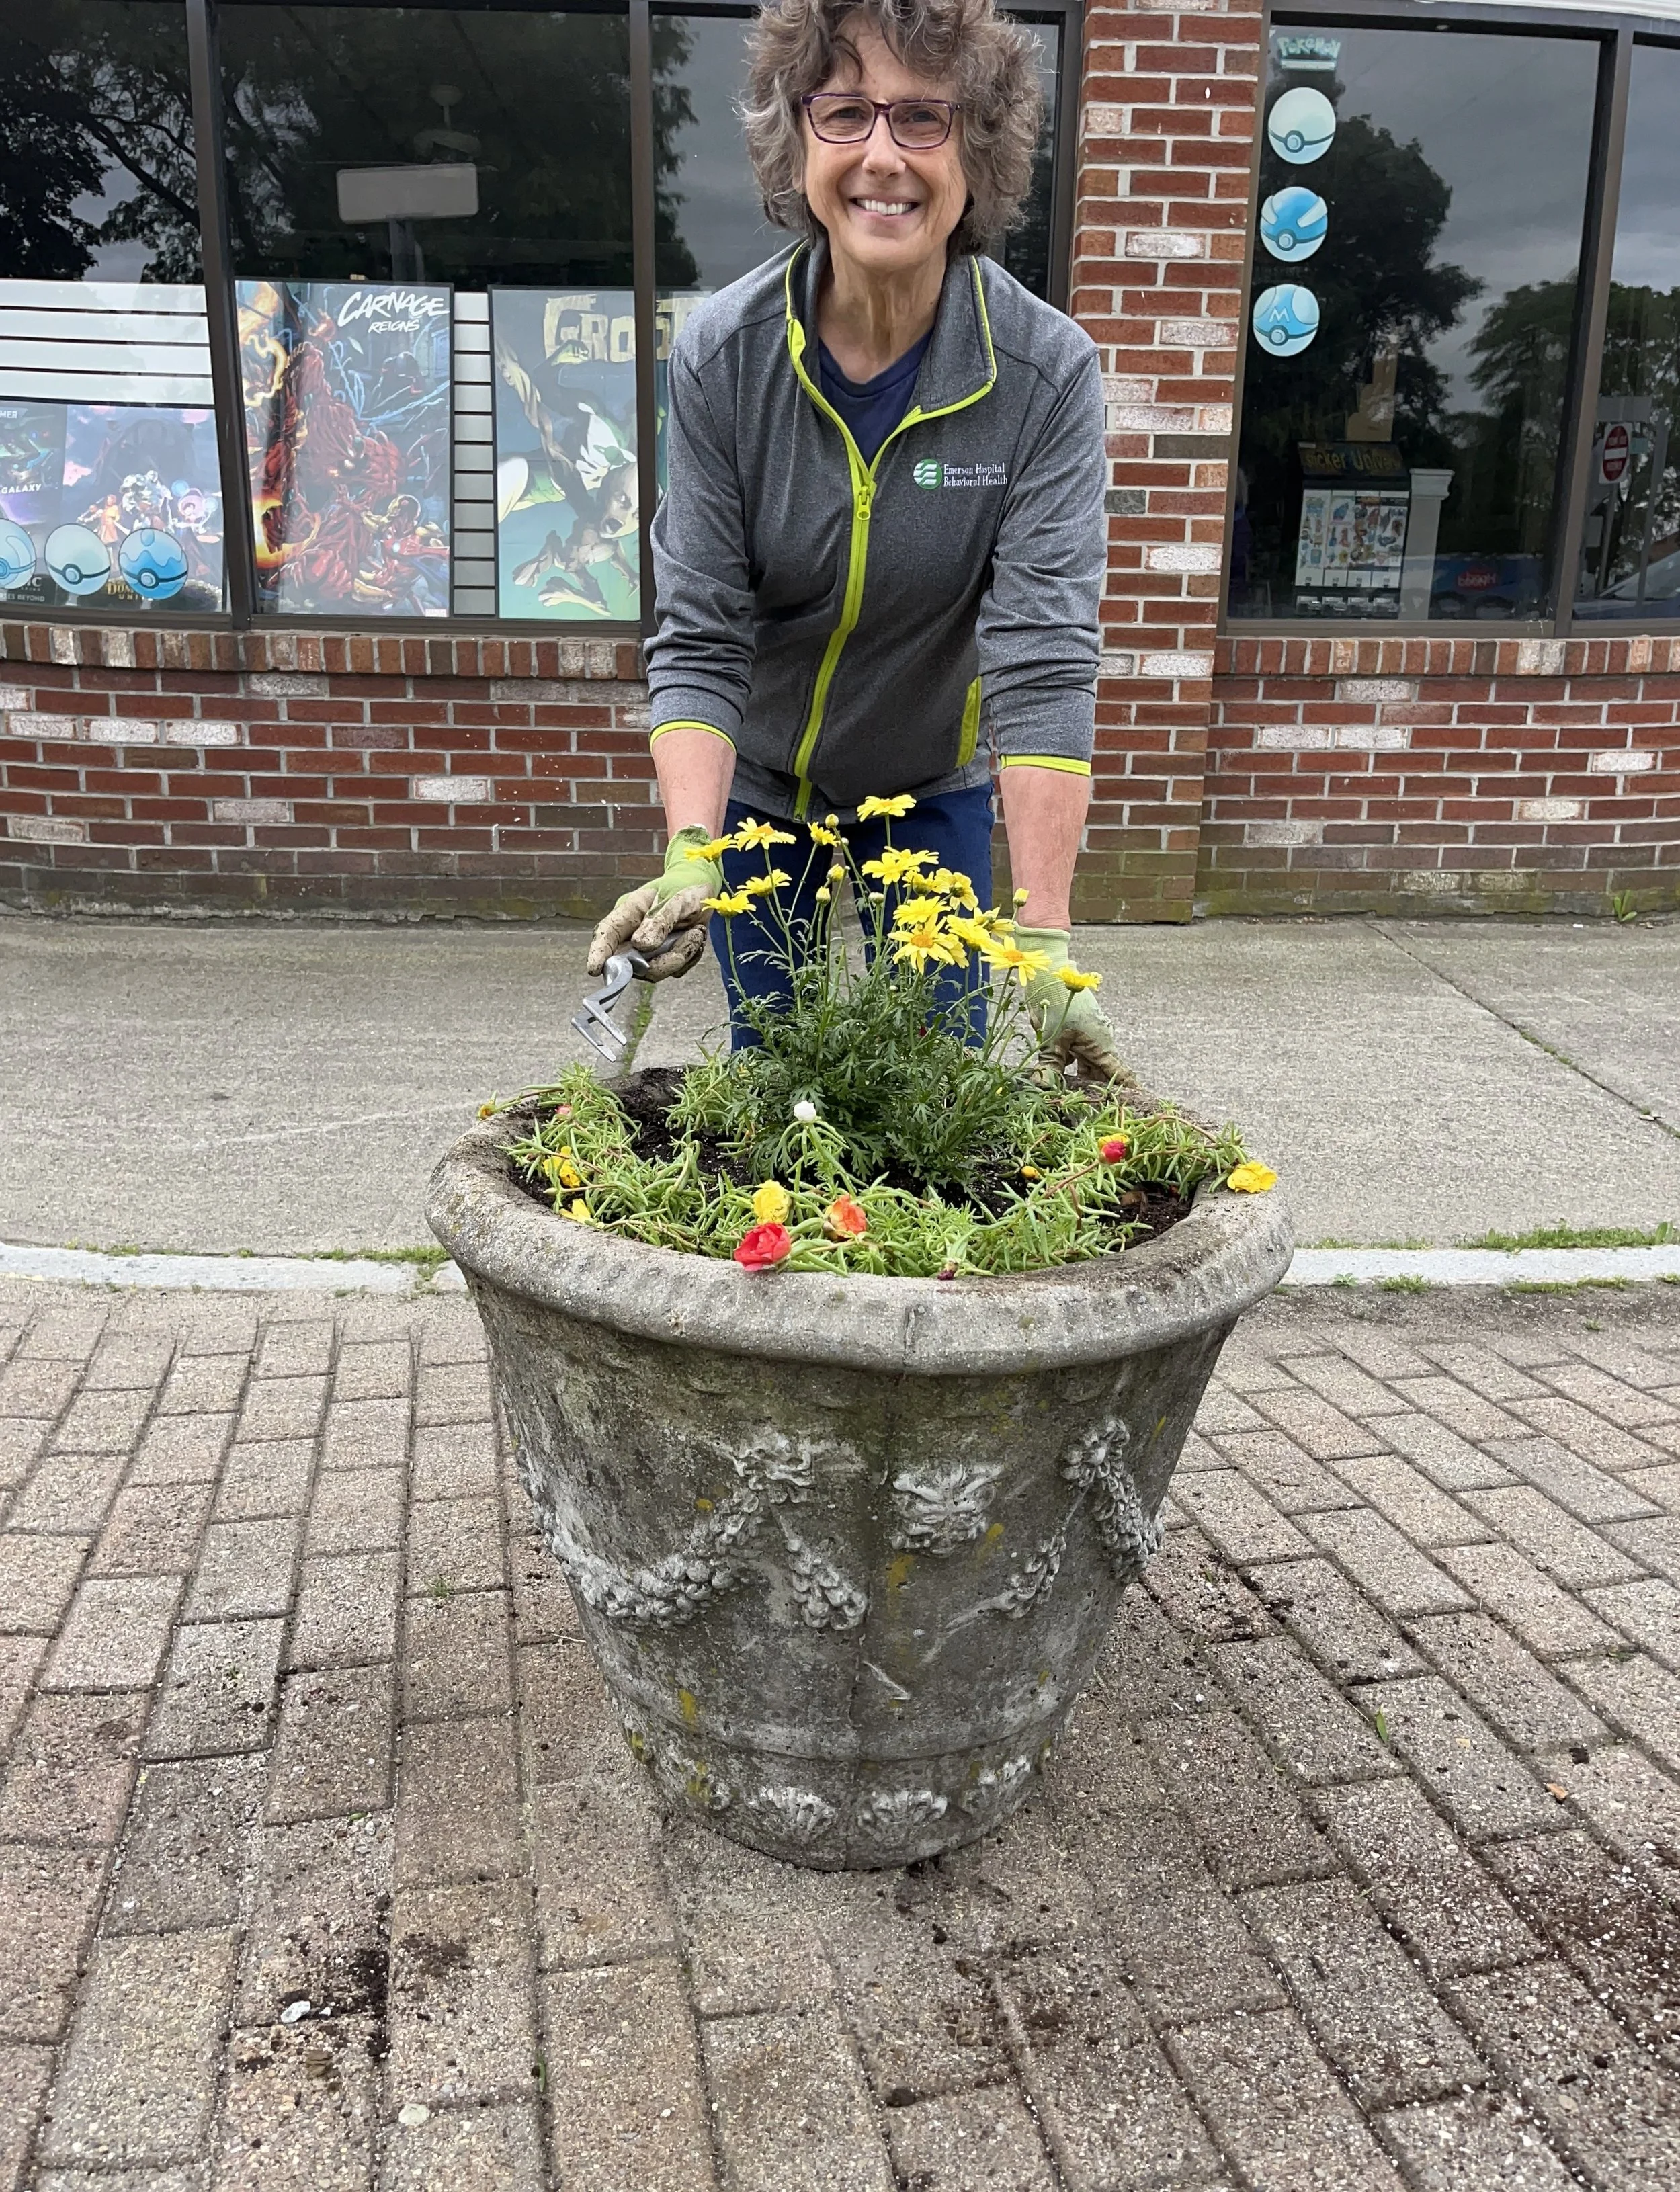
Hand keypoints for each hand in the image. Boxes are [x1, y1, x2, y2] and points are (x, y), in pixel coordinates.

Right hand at [587, 825, 724, 982]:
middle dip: (663, 960)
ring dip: (682, 955)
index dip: (598, 952)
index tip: (593, 969)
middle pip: (632, 964)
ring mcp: (648, 951)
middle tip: (692, 937)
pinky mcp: (665, 959)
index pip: (606, 934)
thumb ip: (659, 921)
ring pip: (655, 971)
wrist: (702, 888)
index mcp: (628, 914)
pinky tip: (695, 936)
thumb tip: (641, 945)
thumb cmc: (683, 887)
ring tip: (696, 931)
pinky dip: (690, 956)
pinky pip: (675, 971)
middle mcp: (633, 936)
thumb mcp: (675, 898)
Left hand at [1012, 926, 1136, 1089]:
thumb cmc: (1054, 1001)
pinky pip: (1079, 1054)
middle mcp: (1100, 1041)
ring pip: (1088, 1065)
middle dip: (1099, 1092)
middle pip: (1102, 1074)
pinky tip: (1058, 1075)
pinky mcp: (1079, 1030)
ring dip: (1081, 1079)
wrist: (1050, 971)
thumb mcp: (1050, 1038)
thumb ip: (1050, 1065)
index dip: (1129, 1091)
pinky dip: (1072, 1065)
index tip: (1141, 1105)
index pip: (1120, 1075)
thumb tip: (1044, 1088)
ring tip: (1076, 1101)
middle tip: (1098, 1112)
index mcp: (1100, 1045)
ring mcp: (1090, 1035)